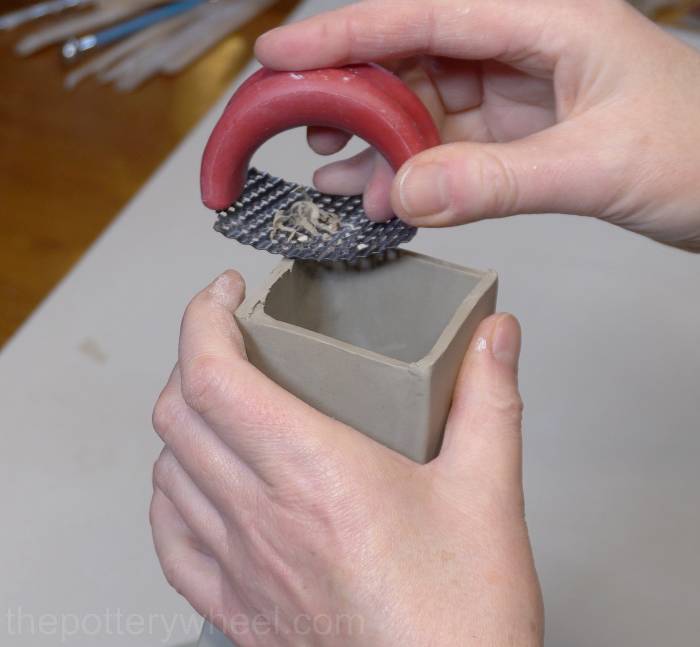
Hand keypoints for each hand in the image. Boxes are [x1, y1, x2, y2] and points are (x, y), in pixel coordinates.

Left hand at [150, 271, 542, 645]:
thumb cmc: (460, 618)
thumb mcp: (488, 491)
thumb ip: (489, 400)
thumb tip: (494, 339)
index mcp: (313, 472)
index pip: (213, 373)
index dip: (202, 318)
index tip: (223, 294)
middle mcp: (261, 515)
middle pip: (179, 410)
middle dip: (193, 355)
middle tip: (231, 338)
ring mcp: (240, 565)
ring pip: (168, 468)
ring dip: (183, 419)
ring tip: (219, 401)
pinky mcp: (237, 607)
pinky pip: (171, 539)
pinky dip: (172, 492)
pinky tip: (197, 484)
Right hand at [256, 0, 699, 250]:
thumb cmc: (699, 154)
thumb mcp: (599, 164)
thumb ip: (501, 180)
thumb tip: (407, 195)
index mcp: (546, 18)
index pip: (427, 14)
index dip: (347, 31)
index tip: (283, 52)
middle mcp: (520, 47)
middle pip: (411, 57)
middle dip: (350, 93)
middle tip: (297, 125)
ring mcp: (513, 93)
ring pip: (420, 108)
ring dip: (374, 144)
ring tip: (331, 175)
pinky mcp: (512, 135)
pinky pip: (443, 148)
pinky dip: (408, 174)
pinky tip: (379, 197)